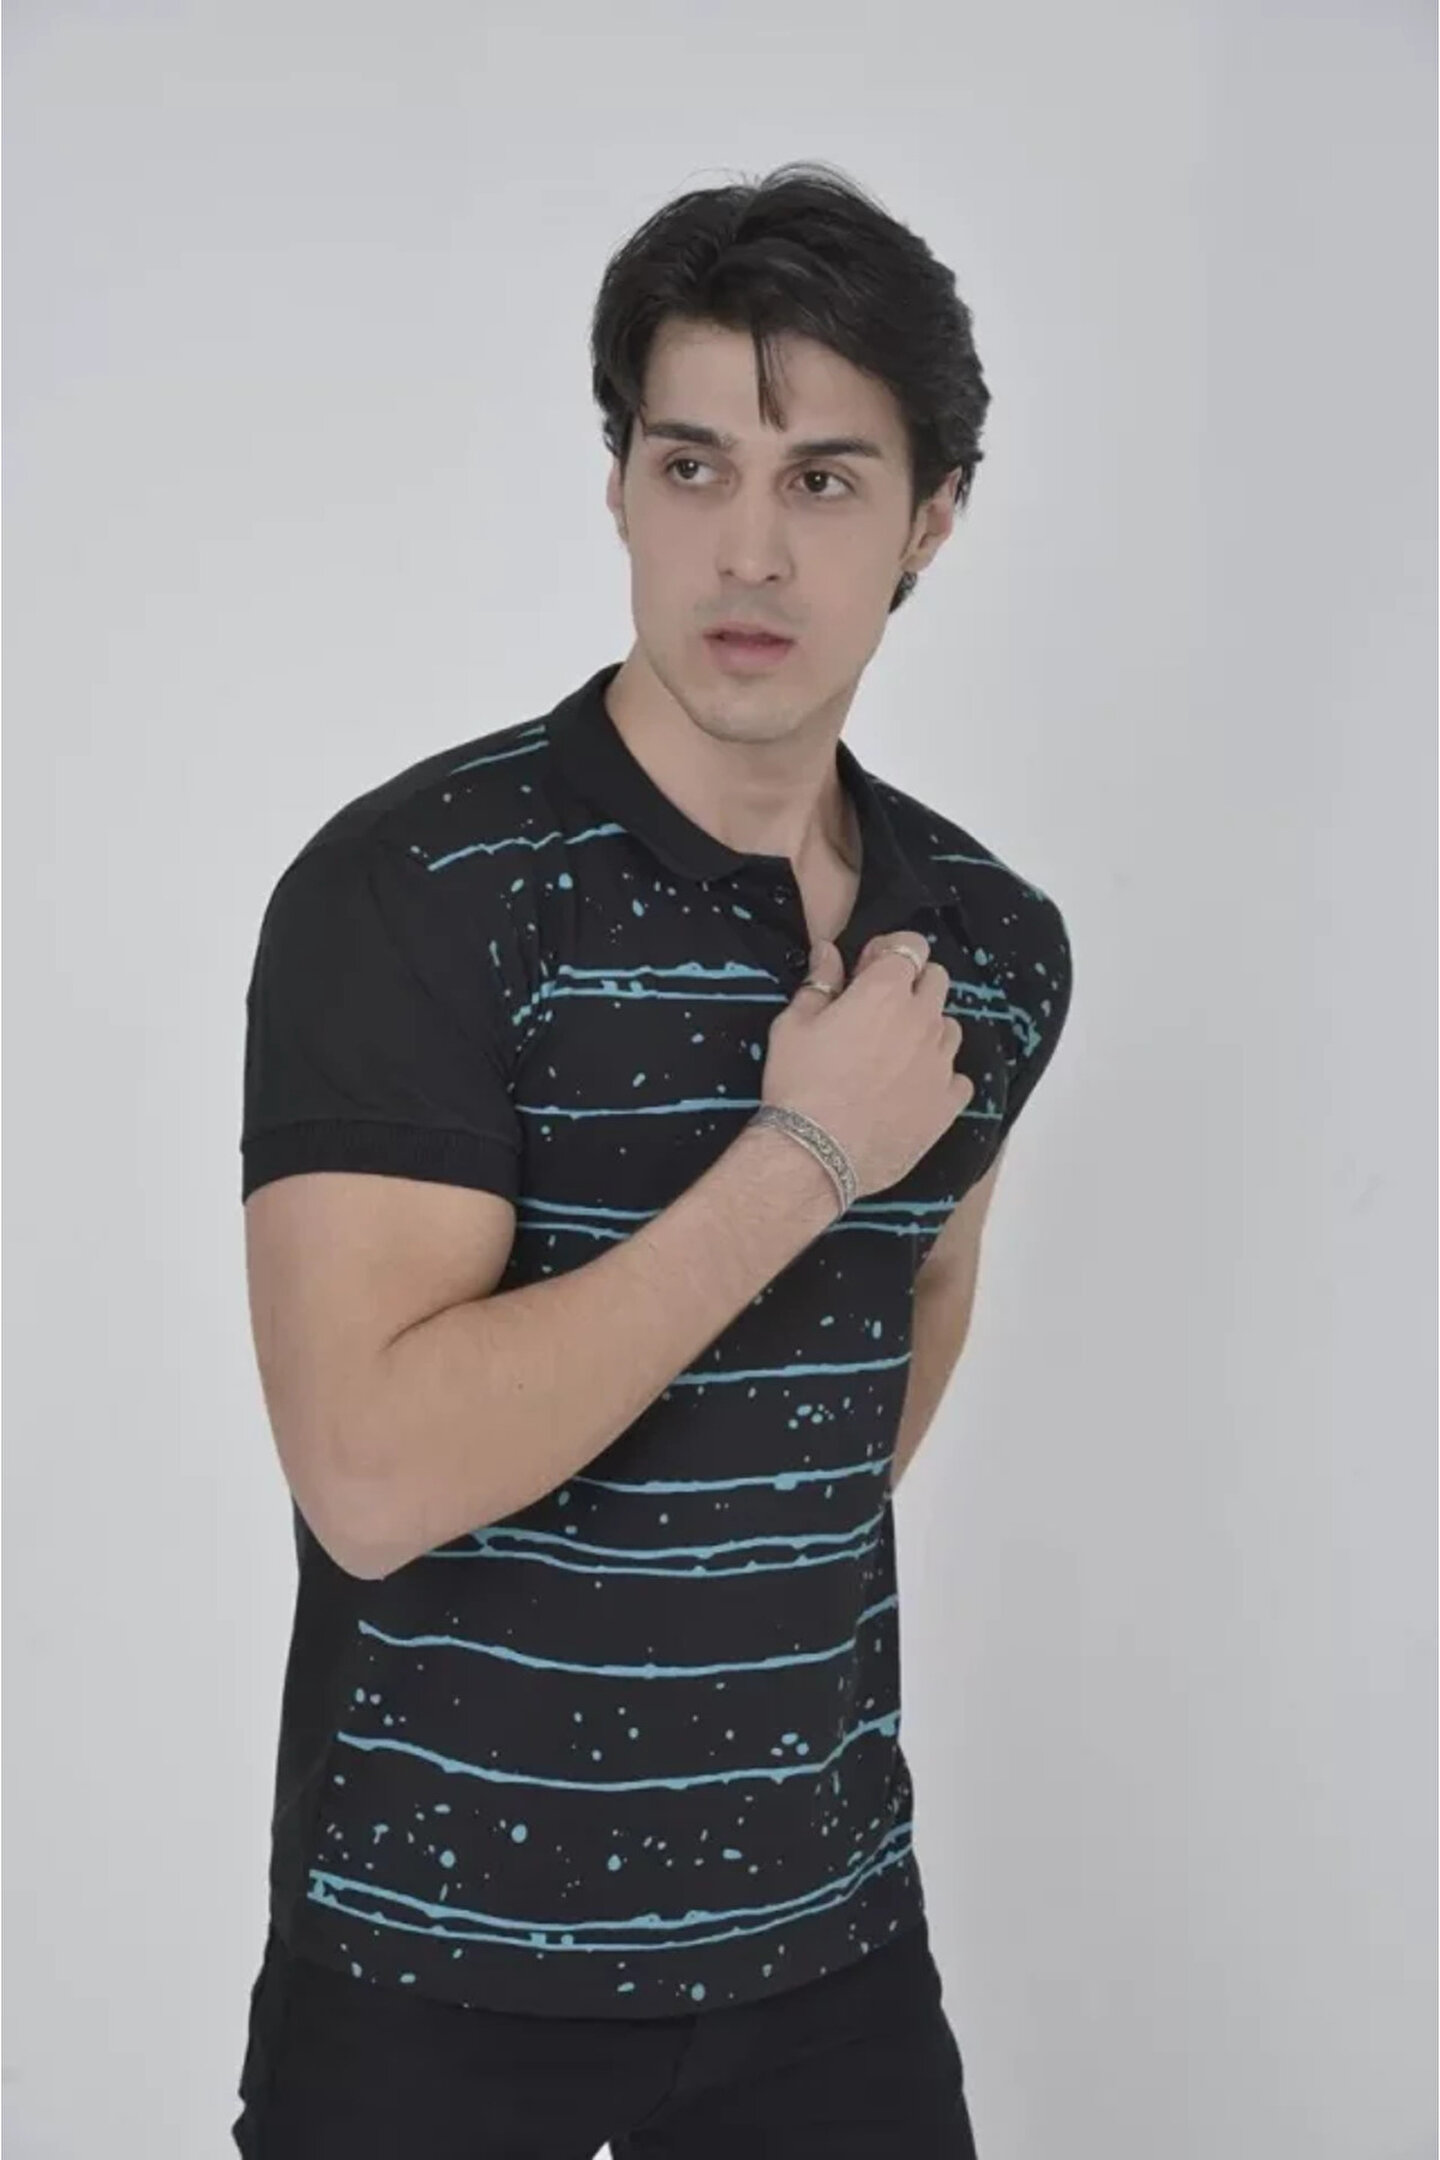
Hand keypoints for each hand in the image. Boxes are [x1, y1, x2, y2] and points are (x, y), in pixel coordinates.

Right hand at [760, 931, 974, 1197]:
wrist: (816, 1155)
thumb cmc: (798, 1084)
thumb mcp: (793, 1025)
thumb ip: (819, 983)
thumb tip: (828, 952)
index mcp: (886, 991)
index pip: (912, 946)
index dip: (891, 952)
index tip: (870, 970)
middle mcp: (923, 1020)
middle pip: (938, 980)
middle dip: (913, 984)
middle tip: (881, 1010)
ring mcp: (941, 1063)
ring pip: (951, 1028)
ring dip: (929, 1030)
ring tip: (896, 1054)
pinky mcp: (948, 1103)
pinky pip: (959, 1078)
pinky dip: (942, 1077)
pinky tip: (914, 1089)